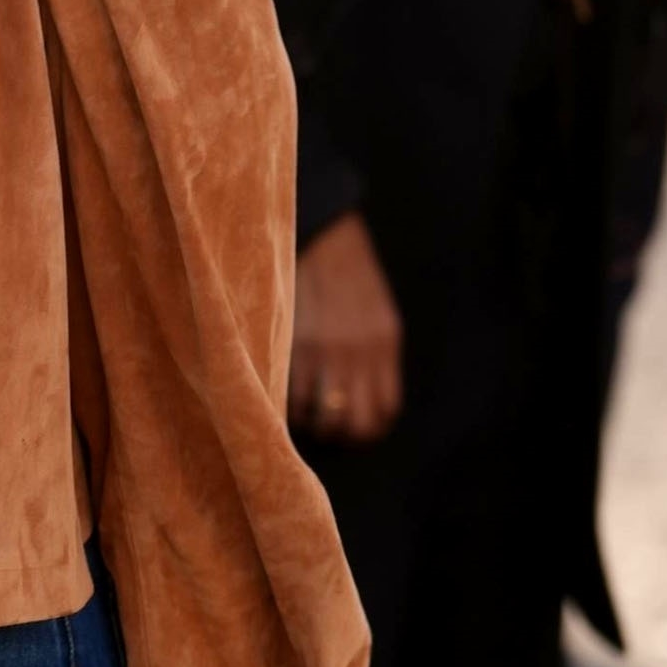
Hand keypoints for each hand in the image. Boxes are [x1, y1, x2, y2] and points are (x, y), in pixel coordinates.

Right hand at [289, 209, 402, 443]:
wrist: (317, 232)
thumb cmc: (345, 275)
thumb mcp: (375, 313)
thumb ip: (373, 356)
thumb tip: (357, 400)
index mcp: (384, 344)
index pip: (384, 411)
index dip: (367, 428)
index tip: (349, 427)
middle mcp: (359, 352)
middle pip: (357, 424)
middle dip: (340, 434)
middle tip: (324, 426)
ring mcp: (325, 350)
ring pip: (324, 417)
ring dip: (312, 424)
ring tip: (301, 413)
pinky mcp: (293, 343)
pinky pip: (294, 397)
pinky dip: (288, 406)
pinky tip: (282, 394)